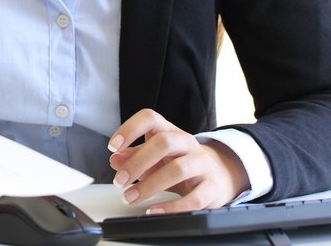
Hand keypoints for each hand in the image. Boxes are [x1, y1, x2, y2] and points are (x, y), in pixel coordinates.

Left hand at [107, 109, 247, 214]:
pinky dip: (171, 207)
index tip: (112, 147)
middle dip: (137, 163)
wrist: (218, 175)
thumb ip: (134, 156)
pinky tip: (153, 211)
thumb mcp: (155, 156)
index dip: (129, 129)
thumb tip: (115, 160)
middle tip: (119, 181)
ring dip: (149, 186)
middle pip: (164, 143)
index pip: (150, 118)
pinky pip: (194, 198)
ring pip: (178, 169)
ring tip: (130, 197)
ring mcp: (202, 164)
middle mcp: (188, 143)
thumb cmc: (179, 162)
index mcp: (170, 131)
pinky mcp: (212, 188)